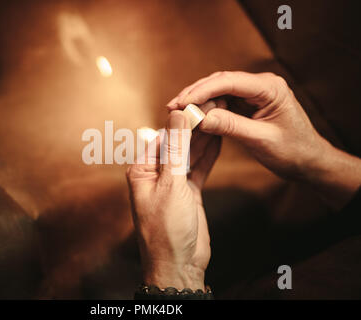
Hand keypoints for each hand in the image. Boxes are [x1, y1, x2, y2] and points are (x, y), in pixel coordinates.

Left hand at [126, 105, 220, 289]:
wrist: (178, 264)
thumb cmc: (166, 228)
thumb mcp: (171, 184)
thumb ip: (176, 149)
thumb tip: (177, 115)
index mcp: (142, 170)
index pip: (163, 136)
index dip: (181, 120)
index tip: (199, 103)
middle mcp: (156, 174)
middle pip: (177, 144)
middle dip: (195, 127)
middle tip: (215, 106)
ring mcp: (173, 184)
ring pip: (190, 155)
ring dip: (204, 138)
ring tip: (220, 117)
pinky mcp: (188, 193)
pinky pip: (199, 169)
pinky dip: (208, 156)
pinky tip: (218, 140)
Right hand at [167, 71, 360, 208]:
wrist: (308, 161)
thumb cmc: (293, 151)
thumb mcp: (261, 140)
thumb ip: (231, 126)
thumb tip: (200, 118)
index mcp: (270, 88)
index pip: (229, 82)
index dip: (202, 90)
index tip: (182, 103)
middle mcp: (261, 85)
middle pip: (220, 82)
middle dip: (195, 93)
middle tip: (172, 107)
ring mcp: (253, 94)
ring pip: (218, 90)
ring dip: (197, 100)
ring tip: (177, 111)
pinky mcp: (247, 104)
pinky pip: (222, 102)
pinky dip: (206, 108)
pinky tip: (193, 116)